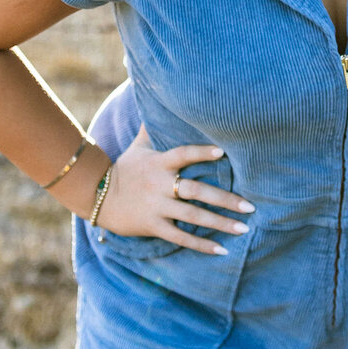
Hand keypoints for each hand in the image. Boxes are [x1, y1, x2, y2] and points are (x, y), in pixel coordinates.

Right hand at [97, 124, 255, 255]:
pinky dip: (201, 245)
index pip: (183, 154)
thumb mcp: (138, 147)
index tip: (223, 151)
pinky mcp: (153, 226)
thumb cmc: (124, 169)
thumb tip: (156, 98)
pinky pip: (180, 237)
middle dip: (225, 199)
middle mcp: (160, 185)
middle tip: (250, 206)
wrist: (97, 197)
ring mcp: (157, 207)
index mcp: (159, 163)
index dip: (201, 152)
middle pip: (196, 191)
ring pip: (193, 216)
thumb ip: (152, 128)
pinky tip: (222, 250)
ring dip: (220, 223)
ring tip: (243, 228)